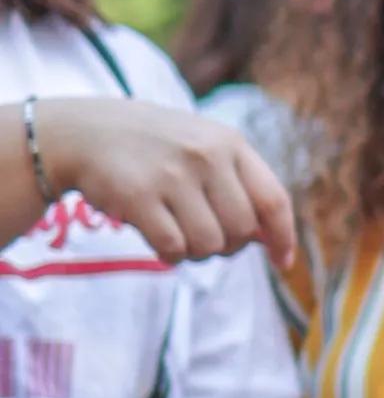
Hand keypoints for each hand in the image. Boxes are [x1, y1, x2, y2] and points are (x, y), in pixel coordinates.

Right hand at [29, 98, 295, 274]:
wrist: (86, 133)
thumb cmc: (156, 149)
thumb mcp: (204, 148)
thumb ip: (240, 185)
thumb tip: (272, 239)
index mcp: (230, 143)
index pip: (273, 200)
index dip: (283, 237)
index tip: (283, 263)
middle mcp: (206, 156)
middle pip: (243, 230)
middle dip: (229, 246)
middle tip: (205, 236)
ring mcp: (172, 175)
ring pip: (210, 244)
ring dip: (197, 253)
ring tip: (179, 234)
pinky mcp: (139, 196)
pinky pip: (174, 248)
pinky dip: (170, 255)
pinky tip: (159, 239)